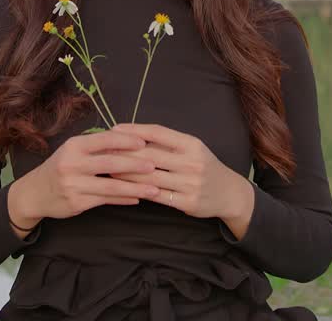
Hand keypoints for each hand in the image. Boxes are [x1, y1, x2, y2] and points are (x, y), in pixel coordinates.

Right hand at [7, 128, 161, 230]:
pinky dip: (123, 199)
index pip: (104, 139)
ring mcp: (74, 185)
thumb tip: (129, 141)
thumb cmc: (61, 167)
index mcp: (74, 146)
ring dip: (135, 188)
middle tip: (154, 165)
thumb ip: (97, 147)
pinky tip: (137, 198)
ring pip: (111, 185)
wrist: (35, 193)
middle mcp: (72, 164)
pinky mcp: (77, 203)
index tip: (144, 142)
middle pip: (110, 163)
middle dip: (135, 164)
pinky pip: (106, 200)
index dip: (125, 140)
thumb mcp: (73, 151)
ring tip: (154, 189)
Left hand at [108, 123, 254, 226]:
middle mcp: (192, 162)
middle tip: (103, 151)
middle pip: (150, 156)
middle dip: (124, 153)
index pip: (158, 133)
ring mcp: (190, 184)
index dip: (135, 130)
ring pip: (150, 177)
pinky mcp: (187, 202)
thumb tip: (133, 134)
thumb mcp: (192, 148)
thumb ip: (167, 142)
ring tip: (107, 169)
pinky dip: (138, 191)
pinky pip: (157, 196)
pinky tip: (124, 188)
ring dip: (126, 174)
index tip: (115, 129)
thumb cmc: (203, 166)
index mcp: (192, 144)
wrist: (228, 193)